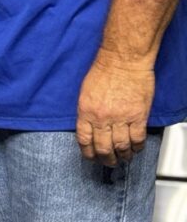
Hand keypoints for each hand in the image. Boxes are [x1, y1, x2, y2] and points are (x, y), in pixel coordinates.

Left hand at [75, 50, 153, 165]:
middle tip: (109, 162)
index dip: (88, 153)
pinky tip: (136, 148)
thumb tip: (89, 126)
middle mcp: (101, 118)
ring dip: (123, 156)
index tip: (92, 156)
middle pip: (103, 148)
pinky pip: (137, 139)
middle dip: (106, 159)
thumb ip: (87, 110)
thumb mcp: (86, 91)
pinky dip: (137, 147)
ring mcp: (120, 118)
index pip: (84, 140)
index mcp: (86, 111)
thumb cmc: (105, 69)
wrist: (123, 59)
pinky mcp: (137, 117)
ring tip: (124, 158)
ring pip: (121, 147)